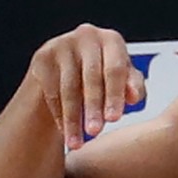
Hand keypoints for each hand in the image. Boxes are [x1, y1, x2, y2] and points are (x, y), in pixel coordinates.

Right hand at [29, 25, 145, 150]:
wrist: (66, 71)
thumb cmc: (104, 79)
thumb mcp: (122, 83)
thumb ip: (133, 88)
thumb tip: (135, 97)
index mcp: (112, 40)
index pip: (115, 70)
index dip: (115, 96)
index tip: (114, 120)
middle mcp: (87, 35)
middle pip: (91, 78)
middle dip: (93, 108)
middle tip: (95, 132)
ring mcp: (62, 44)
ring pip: (68, 87)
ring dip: (73, 118)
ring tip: (77, 142)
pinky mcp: (42, 56)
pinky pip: (51, 91)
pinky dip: (59, 114)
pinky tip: (65, 132)